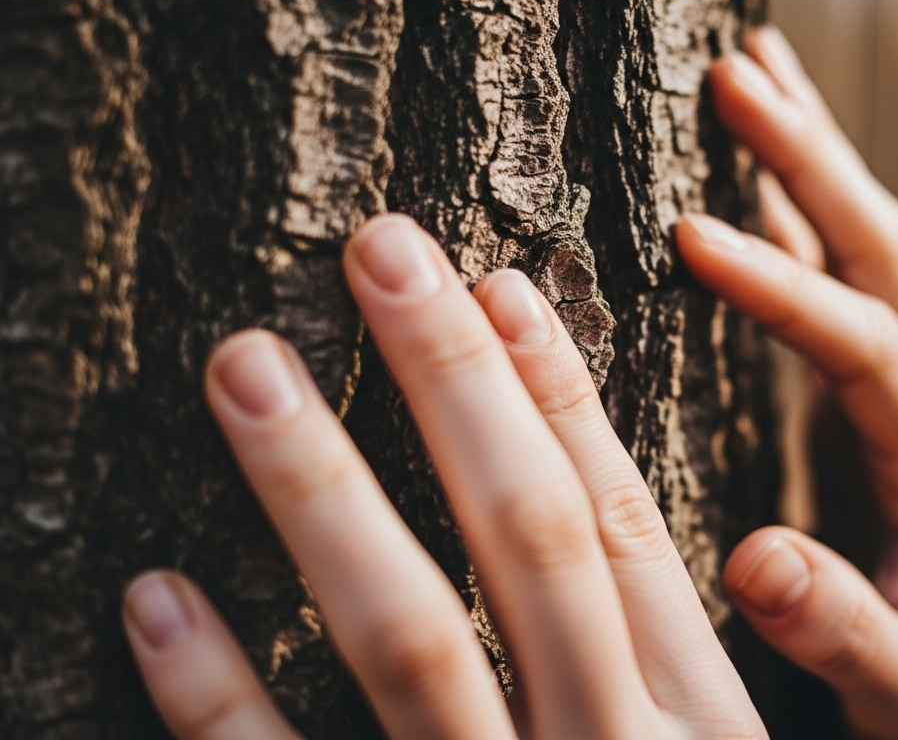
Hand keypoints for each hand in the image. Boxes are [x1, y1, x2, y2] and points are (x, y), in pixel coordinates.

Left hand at [121, 216, 765, 738]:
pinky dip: (220, 702)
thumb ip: (654, 674)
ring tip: (241, 365)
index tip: (499, 287)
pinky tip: (155, 596)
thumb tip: (601, 519)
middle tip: (378, 249)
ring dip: (323, 493)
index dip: (565, 402)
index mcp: (698, 731)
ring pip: (411, 641)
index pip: (625, 531)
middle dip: (457, 388)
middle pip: (533, 542)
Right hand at [676, 27, 897, 739]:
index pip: (868, 347)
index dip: (784, 287)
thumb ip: (846, 635)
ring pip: (872, 246)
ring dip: (814, 155)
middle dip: (815, 159)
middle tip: (738, 74)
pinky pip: (845, 280)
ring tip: (752, 68)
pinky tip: (759, 161)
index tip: (690, 236)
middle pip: (888, 253)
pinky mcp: (881, 390)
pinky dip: (800, 210)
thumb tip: (757, 564)